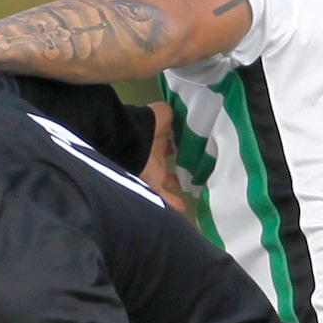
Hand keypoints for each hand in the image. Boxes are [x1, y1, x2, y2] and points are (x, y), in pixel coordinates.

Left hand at [139, 101, 187, 215]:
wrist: (125, 146)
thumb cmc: (143, 129)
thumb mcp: (159, 115)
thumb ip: (169, 113)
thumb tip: (182, 113)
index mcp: (156, 138)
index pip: (171, 139)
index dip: (182, 140)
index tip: (197, 143)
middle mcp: (153, 156)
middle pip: (168, 160)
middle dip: (181, 162)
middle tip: (197, 166)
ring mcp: (152, 173)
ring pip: (167, 181)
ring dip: (178, 184)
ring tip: (194, 188)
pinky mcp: (152, 187)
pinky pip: (165, 198)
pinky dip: (174, 204)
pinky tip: (185, 208)